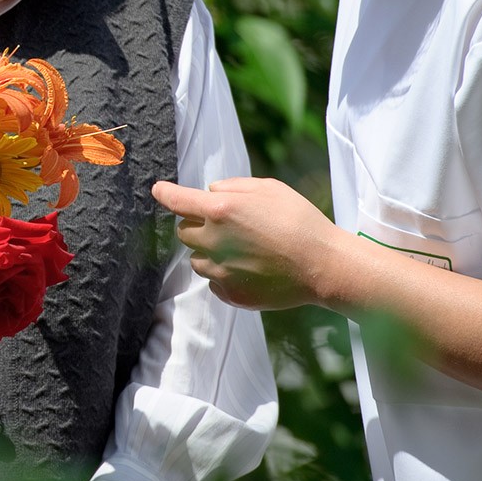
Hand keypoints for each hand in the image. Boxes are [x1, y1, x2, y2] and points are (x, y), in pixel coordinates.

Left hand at [150, 177, 348, 310]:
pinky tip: (250, 269)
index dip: (164, 193)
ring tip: (244, 250)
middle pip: (184, 231)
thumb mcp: (268, 188)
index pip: (176, 200)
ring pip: (196, 259)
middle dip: (197, 225)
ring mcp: (220, 271)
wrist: (323, 266)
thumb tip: (210, 191)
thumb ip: (232, 186)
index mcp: (220, 210)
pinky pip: (213, 281)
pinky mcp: (230, 294)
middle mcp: (213, 241)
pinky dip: (223, 274)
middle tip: (227, 225)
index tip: (158, 190)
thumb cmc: (299, 221)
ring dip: (209, 252)